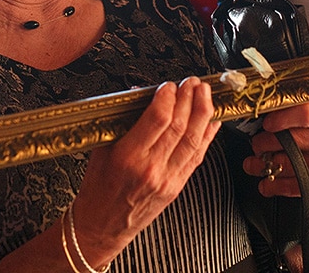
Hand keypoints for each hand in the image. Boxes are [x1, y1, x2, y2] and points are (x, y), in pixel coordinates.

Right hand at [69, 77, 219, 263]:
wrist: (101, 226)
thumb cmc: (97, 188)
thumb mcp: (101, 149)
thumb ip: (121, 120)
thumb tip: (138, 94)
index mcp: (128, 156)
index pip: (157, 118)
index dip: (168, 97)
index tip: (168, 85)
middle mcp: (151, 168)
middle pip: (180, 126)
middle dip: (189, 98)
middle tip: (192, 82)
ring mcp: (168, 180)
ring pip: (193, 140)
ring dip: (203, 112)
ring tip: (205, 93)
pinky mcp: (177, 187)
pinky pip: (197, 157)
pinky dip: (207, 136)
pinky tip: (211, 121)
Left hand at [244, 100, 308, 270]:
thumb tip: (289, 89)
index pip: (305, 113)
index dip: (281, 117)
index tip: (267, 122)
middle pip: (287, 139)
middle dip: (264, 142)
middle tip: (257, 143)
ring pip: (282, 162)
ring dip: (260, 164)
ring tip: (253, 163)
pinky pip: (287, 186)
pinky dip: (270, 185)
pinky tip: (266, 182)